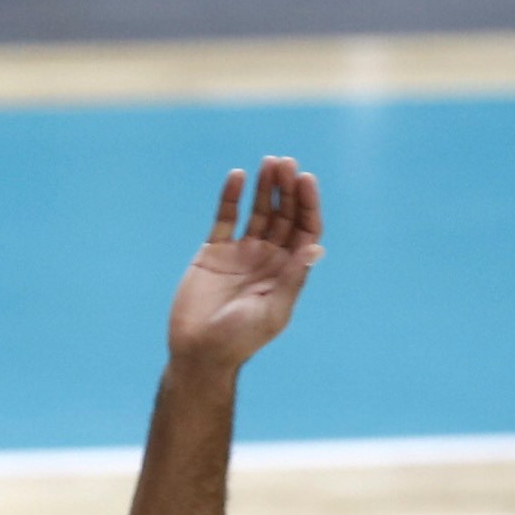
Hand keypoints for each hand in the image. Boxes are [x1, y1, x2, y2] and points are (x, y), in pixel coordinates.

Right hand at [166, 157, 321, 371]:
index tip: (305, 180)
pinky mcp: (213, 252)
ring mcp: (241, 252)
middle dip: (287, 189)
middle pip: (284, 215)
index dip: (308, 204)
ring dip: (265, 187)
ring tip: (269, 162)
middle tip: (285, 163)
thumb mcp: (273, 310)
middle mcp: (268, 257)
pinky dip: (231, 197)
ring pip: (258, 211)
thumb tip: (316, 247)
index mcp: (288, 270)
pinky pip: (225, 218)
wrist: (198, 352)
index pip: (305, 229)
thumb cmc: (240, 339)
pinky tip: (237, 177)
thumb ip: (292, 278)